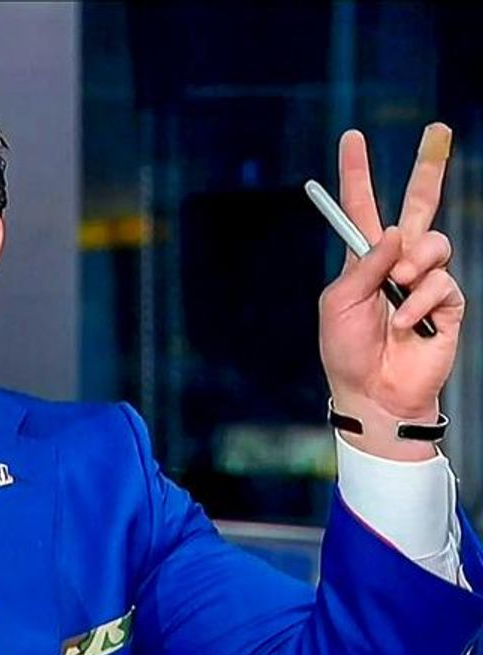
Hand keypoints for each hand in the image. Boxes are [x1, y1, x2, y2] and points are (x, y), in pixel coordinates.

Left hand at [318, 124, 464, 460]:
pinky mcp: (448, 301)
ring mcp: (425, 279)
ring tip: (396, 292)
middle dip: (429, 166)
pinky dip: (420, 302)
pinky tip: (407, 323)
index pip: (361, 207)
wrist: (373, 391)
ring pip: (432, 243)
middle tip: (437, 129)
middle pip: (418, 205)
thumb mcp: (339, 304)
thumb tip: (393, 234)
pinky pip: (441, 281)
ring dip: (412, 265)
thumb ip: (362, 266)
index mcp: (363, 257)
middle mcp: (396, 262)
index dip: (356, 173)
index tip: (352, 137)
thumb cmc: (347, 350)